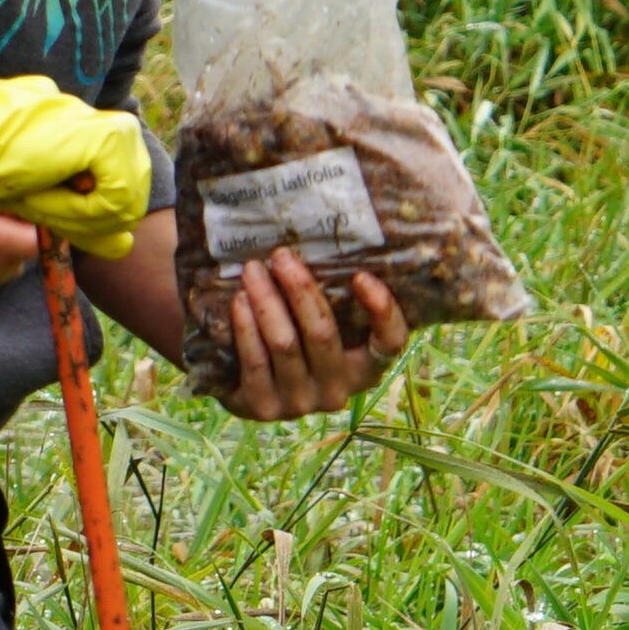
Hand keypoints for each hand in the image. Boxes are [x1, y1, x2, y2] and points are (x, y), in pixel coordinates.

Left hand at [187, 246, 404, 422]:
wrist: (249, 385)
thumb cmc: (298, 335)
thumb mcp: (324, 320)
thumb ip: (338, 293)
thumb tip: (343, 221)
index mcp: (365, 368)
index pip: (390, 343)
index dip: (382, 311)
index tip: (361, 276)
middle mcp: (339, 390)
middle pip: (322, 333)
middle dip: (299, 289)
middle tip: (280, 256)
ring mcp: (301, 402)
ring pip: (284, 343)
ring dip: (265, 300)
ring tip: (252, 270)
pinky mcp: (264, 408)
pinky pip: (255, 361)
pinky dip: (246, 326)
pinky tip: (239, 301)